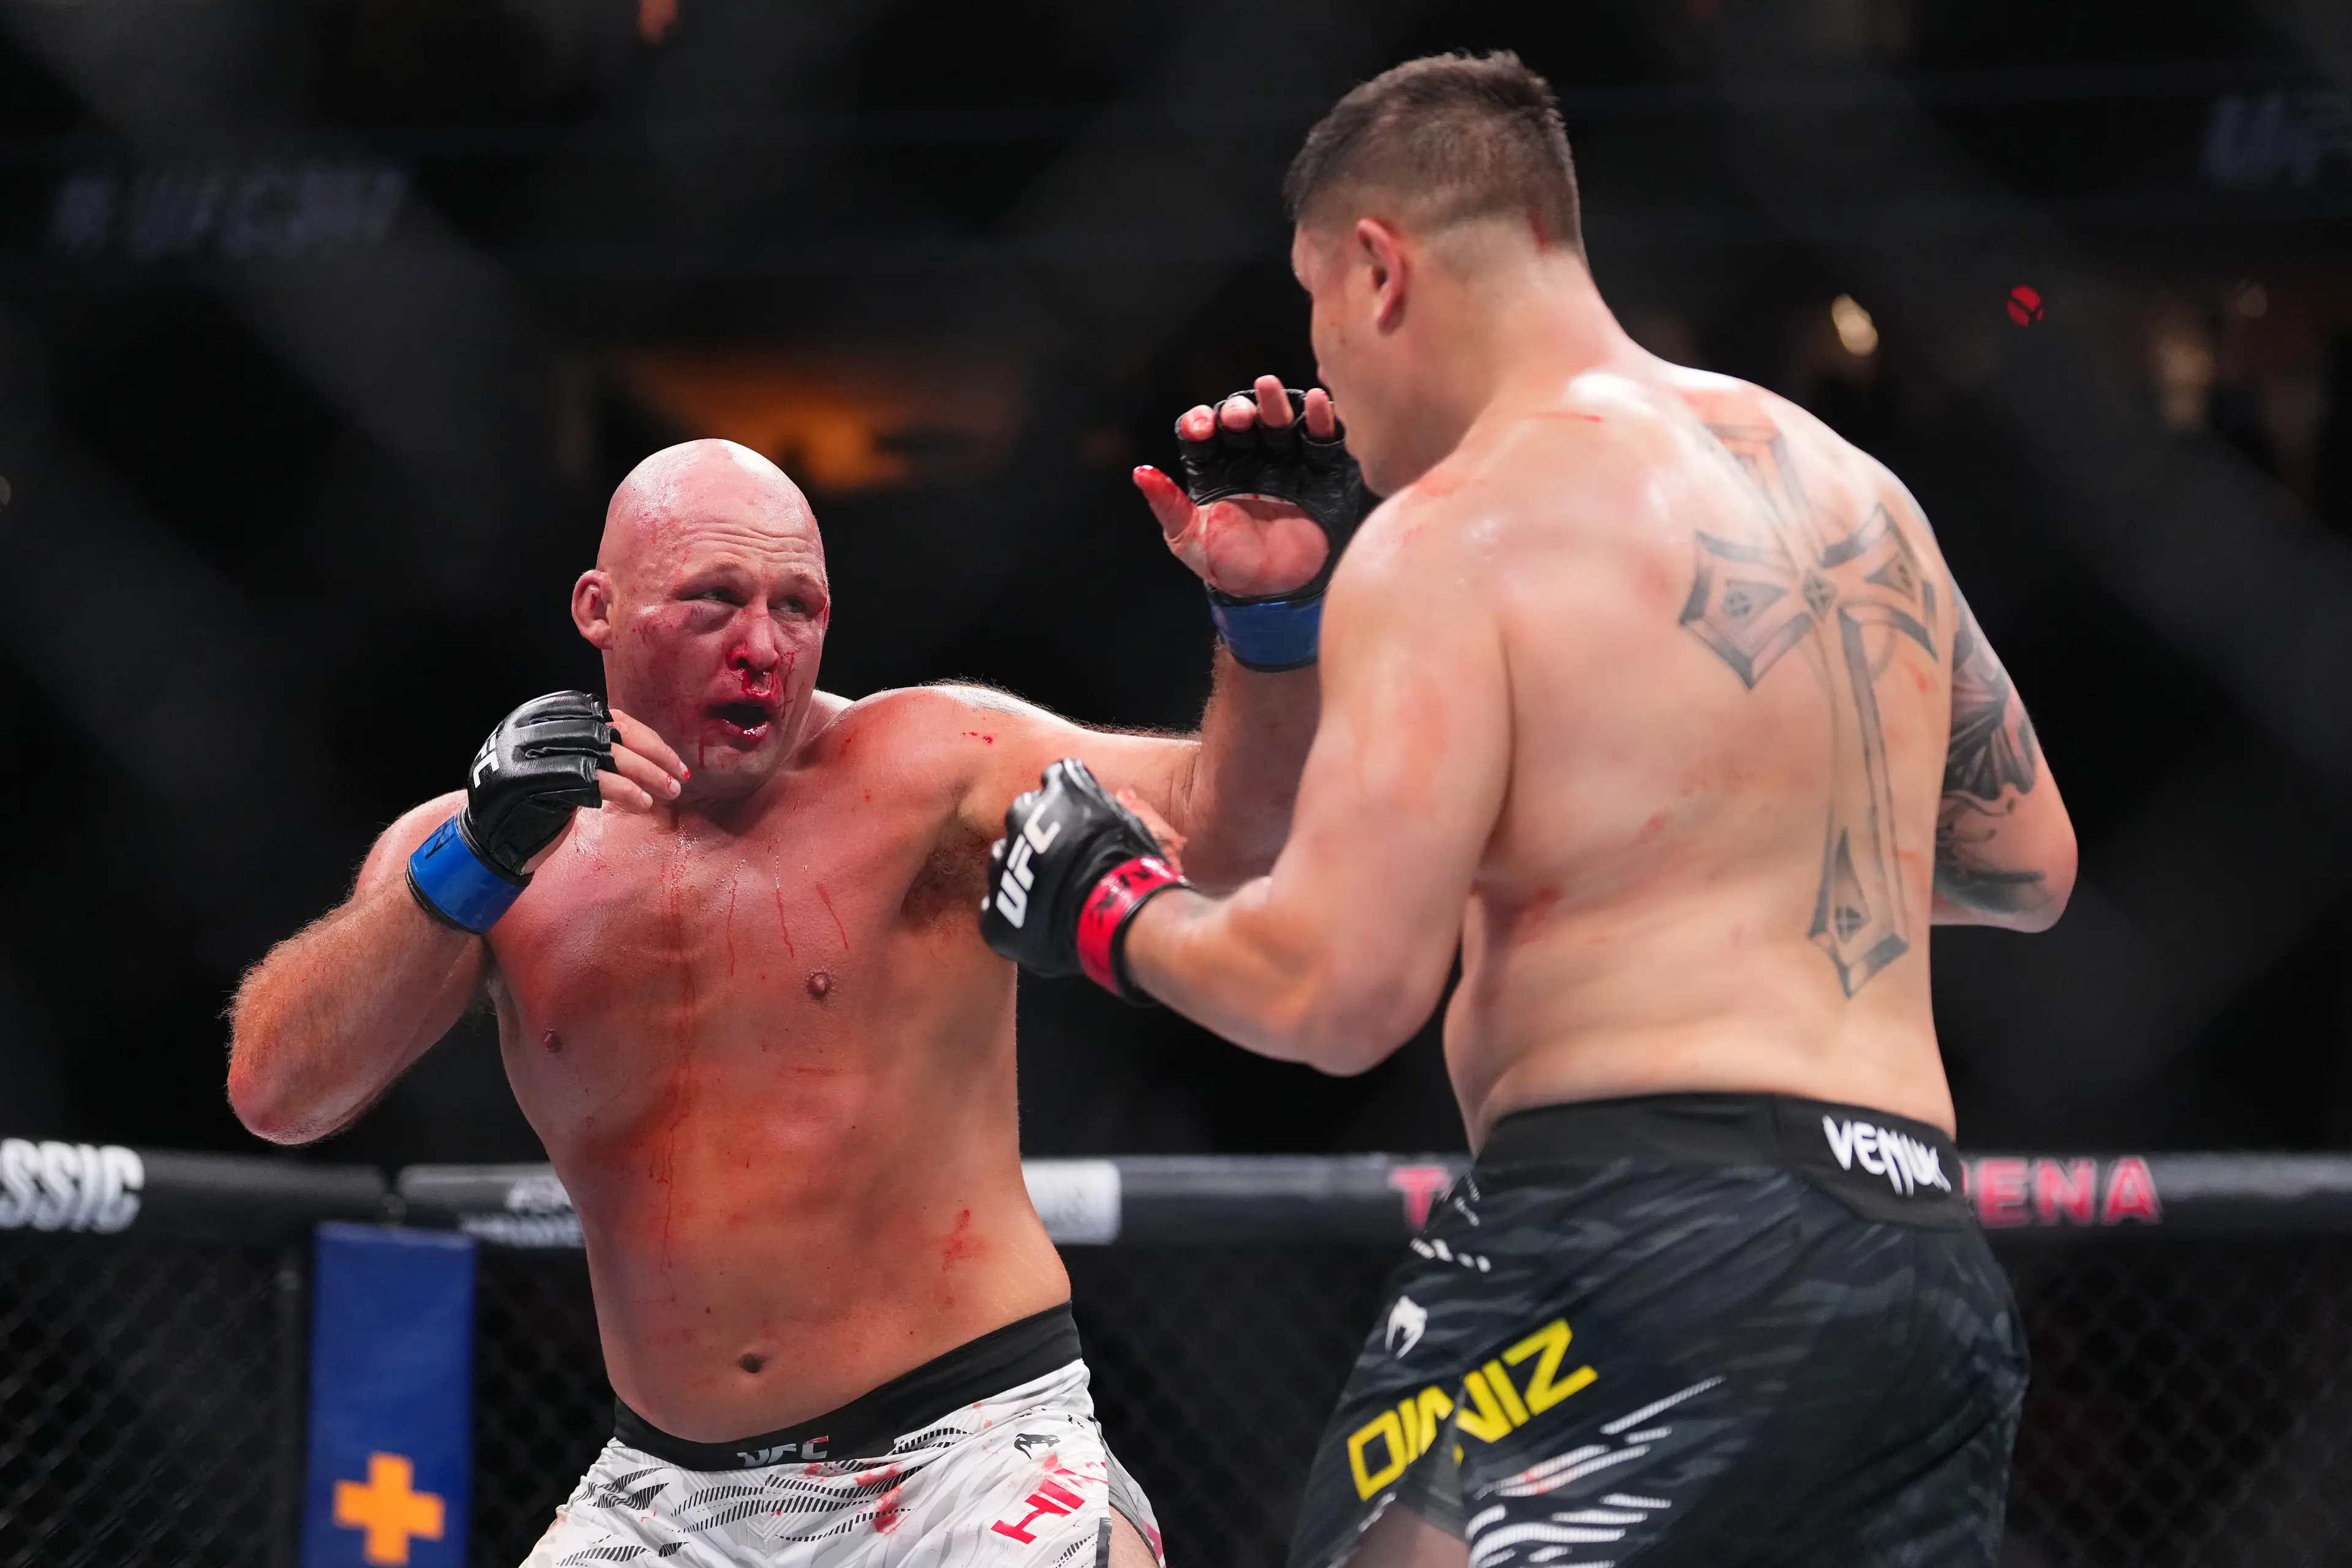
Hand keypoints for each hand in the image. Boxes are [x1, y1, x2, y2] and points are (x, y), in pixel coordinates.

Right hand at [523, 707, 689, 871]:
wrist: (488, 842)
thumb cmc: (533, 805)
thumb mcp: (559, 763)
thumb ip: (590, 745)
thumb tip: (649, 746)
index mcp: (537, 715)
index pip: (604, 715)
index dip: (643, 735)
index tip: (670, 757)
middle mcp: (531, 729)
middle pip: (608, 732)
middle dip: (652, 753)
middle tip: (680, 775)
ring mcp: (528, 755)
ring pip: (604, 754)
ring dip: (646, 773)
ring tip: (670, 791)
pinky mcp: (532, 784)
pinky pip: (590, 781)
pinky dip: (624, 791)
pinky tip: (643, 804)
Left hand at [980, 760, 1188, 998]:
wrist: (1118, 916)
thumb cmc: (1135, 870)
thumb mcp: (1132, 824)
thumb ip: (1109, 808)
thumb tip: (1112, 802)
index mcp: (1060, 791)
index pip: (1056, 779)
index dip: (1069, 800)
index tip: (1079, 816)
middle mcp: (1023, 818)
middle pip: (1022, 815)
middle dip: (1037, 831)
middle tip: (1062, 855)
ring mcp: (1004, 864)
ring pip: (1003, 859)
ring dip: (1021, 869)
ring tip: (1050, 891)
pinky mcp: (997, 909)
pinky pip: (995, 905)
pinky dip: (1014, 912)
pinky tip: (1039, 920)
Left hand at [1134, 374, 1340, 598]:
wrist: (1275, 591)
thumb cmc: (1227, 565)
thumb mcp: (1190, 539)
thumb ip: (1169, 506)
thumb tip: (1140, 473)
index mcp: (1213, 468)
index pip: (1203, 432)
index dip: (1201, 423)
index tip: (1204, 429)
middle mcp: (1248, 457)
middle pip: (1241, 420)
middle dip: (1238, 411)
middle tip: (1239, 417)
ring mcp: (1284, 460)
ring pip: (1278, 421)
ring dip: (1275, 404)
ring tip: (1271, 389)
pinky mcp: (1319, 470)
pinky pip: (1320, 439)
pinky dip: (1320, 418)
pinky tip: (1317, 401)